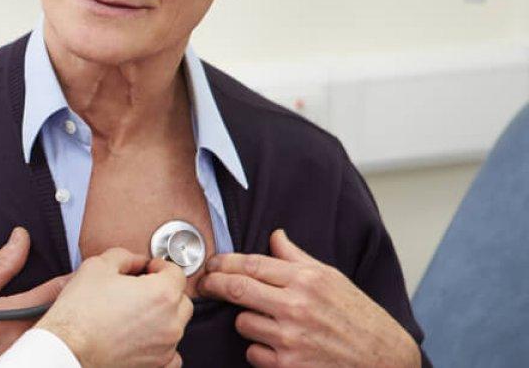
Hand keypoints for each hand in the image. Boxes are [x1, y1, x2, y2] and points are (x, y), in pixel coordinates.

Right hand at [0, 228, 69, 367]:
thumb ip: (1, 264)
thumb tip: (20, 238)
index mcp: (15, 314)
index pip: (57, 291)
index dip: (73, 277)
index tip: (83, 269)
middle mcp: (27, 336)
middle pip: (61, 311)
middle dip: (68, 296)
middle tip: (73, 286)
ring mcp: (29, 353)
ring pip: (57, 329)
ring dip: (59, 315)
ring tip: (61, 305)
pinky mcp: (28, 363)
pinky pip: (47, 344)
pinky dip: (51, 334)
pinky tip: (47, 328)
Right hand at [37, 251, 190, 367]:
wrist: (69, 349)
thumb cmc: (80, 313)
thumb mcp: (97, 266)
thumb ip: (123, 256)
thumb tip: (134, 260)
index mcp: (161, 294)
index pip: (176, 272)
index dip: (159, 266)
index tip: (148, 268)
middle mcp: (170, 323)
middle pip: (181, 299)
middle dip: (165, 290)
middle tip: (142, 288)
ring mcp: (165, 347)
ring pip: (177, 325)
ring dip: (163, 316)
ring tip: (136, 312)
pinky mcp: (157, 366)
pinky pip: (172, 354)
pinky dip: (162, 344)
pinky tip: (144, 337)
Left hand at [198, 229, 419, 367]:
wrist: (386, 359)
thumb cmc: (360, 317)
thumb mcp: (332, 278)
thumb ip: (297, 257)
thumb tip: (275, 235)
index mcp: (307, 280)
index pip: (251, 264)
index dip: (223, 262)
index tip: (211, 265)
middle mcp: (297, 307)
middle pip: (236, 289)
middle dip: (213, 285)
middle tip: (204, 285)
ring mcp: (292, 338)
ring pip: (242, 323)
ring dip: (245, 322)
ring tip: (265, 322)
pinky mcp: (289, 366)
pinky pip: (253, 353)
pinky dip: (258, 350)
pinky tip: (276, 346)